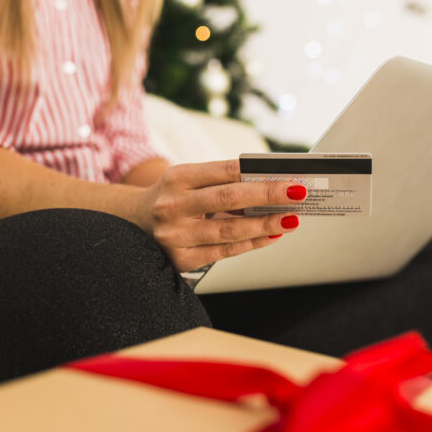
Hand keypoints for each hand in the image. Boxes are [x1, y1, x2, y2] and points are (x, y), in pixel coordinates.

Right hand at [132, 159, 305, 271]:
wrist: (133, 223)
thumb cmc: (172, 197)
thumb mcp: (188, 181)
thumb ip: (222, 182)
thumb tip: (268, 186)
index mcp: (177, 178)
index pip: (224, 171)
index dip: (258, 174)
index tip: (288, 177)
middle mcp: (172, 206)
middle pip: (228, 199)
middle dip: (268, 196)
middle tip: (298, 195)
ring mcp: (175, 235)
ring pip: (229, 231)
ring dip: (265, 225)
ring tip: (290, 220)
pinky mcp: (181, 259)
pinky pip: (223, 252)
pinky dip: (251, 244)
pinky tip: (270, 236)